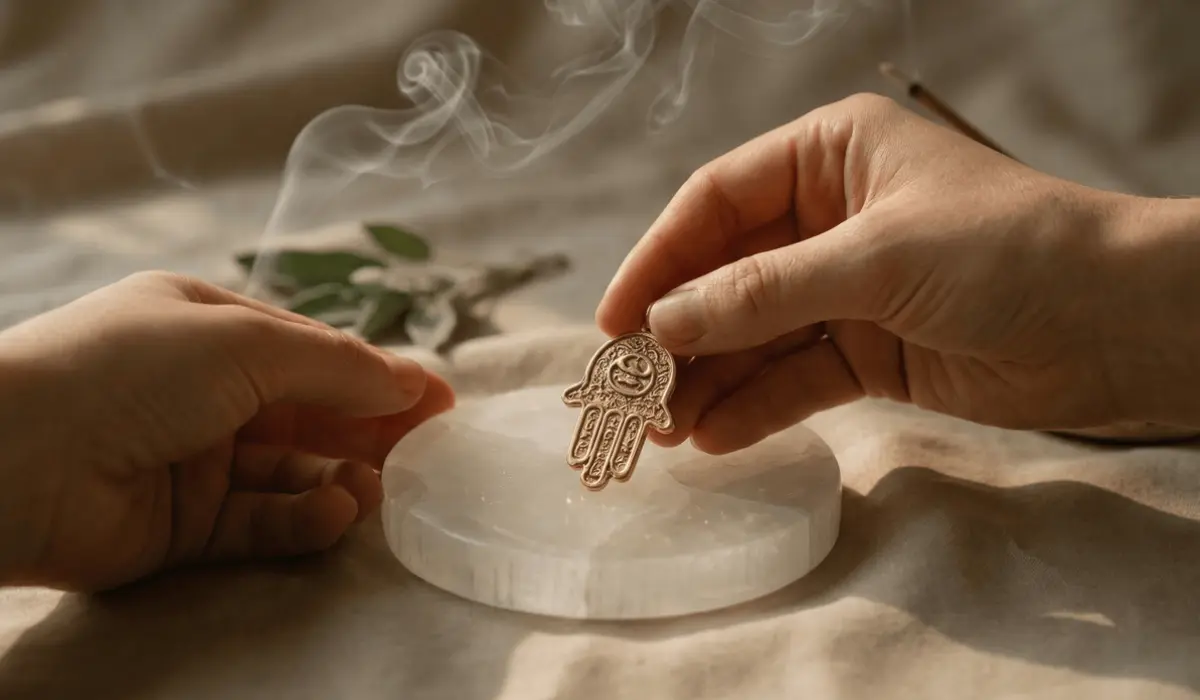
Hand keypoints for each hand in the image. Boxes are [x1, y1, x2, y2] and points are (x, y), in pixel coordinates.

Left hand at [0, 271, 454, 590]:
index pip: (311, 352)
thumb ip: (336, 367)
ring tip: (377, 489)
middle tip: (430, 453)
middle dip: (371, 430)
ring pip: (290, 472)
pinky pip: (260, 521)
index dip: (377, 374)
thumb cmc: (132, 370)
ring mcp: (192, 459)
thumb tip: (412, 381)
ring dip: (340, 479)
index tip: (440, 399)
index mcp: (208, 326)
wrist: (16, 459)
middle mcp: (202, 390)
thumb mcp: (246, 342)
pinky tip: (335, 513)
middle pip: (308, 413)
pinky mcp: (183, 526)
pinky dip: (302, 519)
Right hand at [598, 93, 1199, 453]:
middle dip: (678, 333)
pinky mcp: (870, 351)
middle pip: (726, 275)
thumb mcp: (876, 259)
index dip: (657, 261)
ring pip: (754, 334)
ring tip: (663, 429)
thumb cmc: (1006, 253)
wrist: (1120, 326)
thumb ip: (764, 293)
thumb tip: (661, 326)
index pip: (716, 204)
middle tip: (631, 392)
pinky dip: (757, 406)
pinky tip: (716, 438)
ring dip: (709, 379)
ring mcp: (847, 289)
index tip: (614, 322)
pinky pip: (794, 377)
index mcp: (828, 157)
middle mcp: (828, 218)